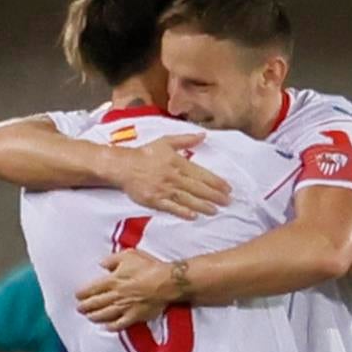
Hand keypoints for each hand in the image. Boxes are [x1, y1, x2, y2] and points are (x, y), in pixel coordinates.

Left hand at [77, 249, 177, 329]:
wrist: (167, 282)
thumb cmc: (149, 267)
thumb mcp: (129, 255)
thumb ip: (112, 259)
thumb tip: (102, 264)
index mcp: (113, 281)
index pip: (92, 289)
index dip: (83, 293)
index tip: (78, 295)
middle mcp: (116, 295)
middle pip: (96, 303)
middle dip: (85, 306)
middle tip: (79, 308)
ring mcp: (125, 307)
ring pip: (105, 314)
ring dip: (95, 316)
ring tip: (89, 317)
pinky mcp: (135, 316)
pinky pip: (120, 324)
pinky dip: (112, 326)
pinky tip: (107, 327)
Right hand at [111, 134, 230, 219]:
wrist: (123, 165)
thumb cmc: (145, 154)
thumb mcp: (166, 142)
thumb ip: (186, 139)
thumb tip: (203, 135)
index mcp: (178, 163)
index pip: (202, 174)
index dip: (216, 182)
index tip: (228, 188)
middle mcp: (173, 177)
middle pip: (198, 188)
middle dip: (215, 195)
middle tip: (228, 202)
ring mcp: (164, 189)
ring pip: (188, 199)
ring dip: (203, 206)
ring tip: (216, 211)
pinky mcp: (155, 199)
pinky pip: (171, 207)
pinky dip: (183, 212)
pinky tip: (194, 216)